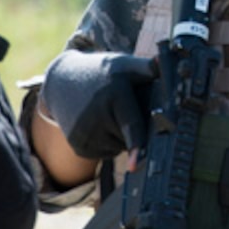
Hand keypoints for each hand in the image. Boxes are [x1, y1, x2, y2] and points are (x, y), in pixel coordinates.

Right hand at [39, 51, 156, 161]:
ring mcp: (85, 133)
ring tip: (106, 113)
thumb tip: (166, 63)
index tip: (134, 165)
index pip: (130, 125)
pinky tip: (98, 124)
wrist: (63, 82)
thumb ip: (147, 67)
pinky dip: (107, 143)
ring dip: (119, 137)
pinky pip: (105, 154)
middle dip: (133, 128)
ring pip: (118, 148)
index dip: (136, 146)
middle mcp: (96, 116)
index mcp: (114, 95)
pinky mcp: (79, 147)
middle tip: (120, 107)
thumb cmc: (102, 73)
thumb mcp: (124, 65)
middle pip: (130, 138)